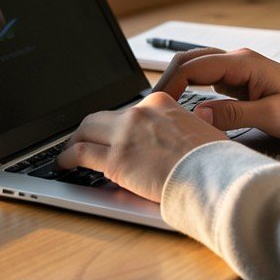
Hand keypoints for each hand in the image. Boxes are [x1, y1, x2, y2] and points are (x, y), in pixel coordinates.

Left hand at [57, 91, 225, 201]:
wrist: (213, 176)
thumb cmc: (214, 160)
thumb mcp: (202, 130)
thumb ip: (186, 128)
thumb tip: (186, 133)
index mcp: (161, 103)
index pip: (129, 109)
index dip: (117, 124)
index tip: (115, 133)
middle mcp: (140, 113)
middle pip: (103, 116)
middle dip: (90, 129)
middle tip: (83, 139)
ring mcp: (125, 134)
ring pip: (86, 130)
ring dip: (74, 141)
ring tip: (68, 152)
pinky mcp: (116, 159)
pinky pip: (81, 154)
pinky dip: (68, 158)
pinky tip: (65, 164)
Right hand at [153, 47, 279, 138]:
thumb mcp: (272, 117)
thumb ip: (233, 115)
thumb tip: (197, 116)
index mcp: (243, 63)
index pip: (194, 66)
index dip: (171, 83)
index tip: (157, 104)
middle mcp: (236, 60)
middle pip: (189, 61)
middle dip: (167, 81)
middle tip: (150, 106)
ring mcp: (236, 69)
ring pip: (195, 69)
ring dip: (177, 84)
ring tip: (161, 108)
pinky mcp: (238, 81)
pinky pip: (206, 81)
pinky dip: (190, 90)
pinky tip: (182, 108)